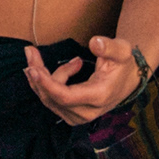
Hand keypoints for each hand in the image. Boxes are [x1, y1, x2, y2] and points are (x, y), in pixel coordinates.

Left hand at [24, 36, 148, 126]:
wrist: (128, 80)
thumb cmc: (123, 64)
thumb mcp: (122, 50)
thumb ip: (109, 46)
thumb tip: (94, 42)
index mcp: (98, 96)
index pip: (65, 96)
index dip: (47, 84)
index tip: (34, 69)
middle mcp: (87, 112)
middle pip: (53, 97)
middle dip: (38, 75)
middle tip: (30, 52)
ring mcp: (78, 117)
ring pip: (49, 100)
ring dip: (38, 78)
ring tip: (35, 56)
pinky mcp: (72, 115)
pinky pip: (51, 102)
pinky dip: (42, 85)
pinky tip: (41, 69)